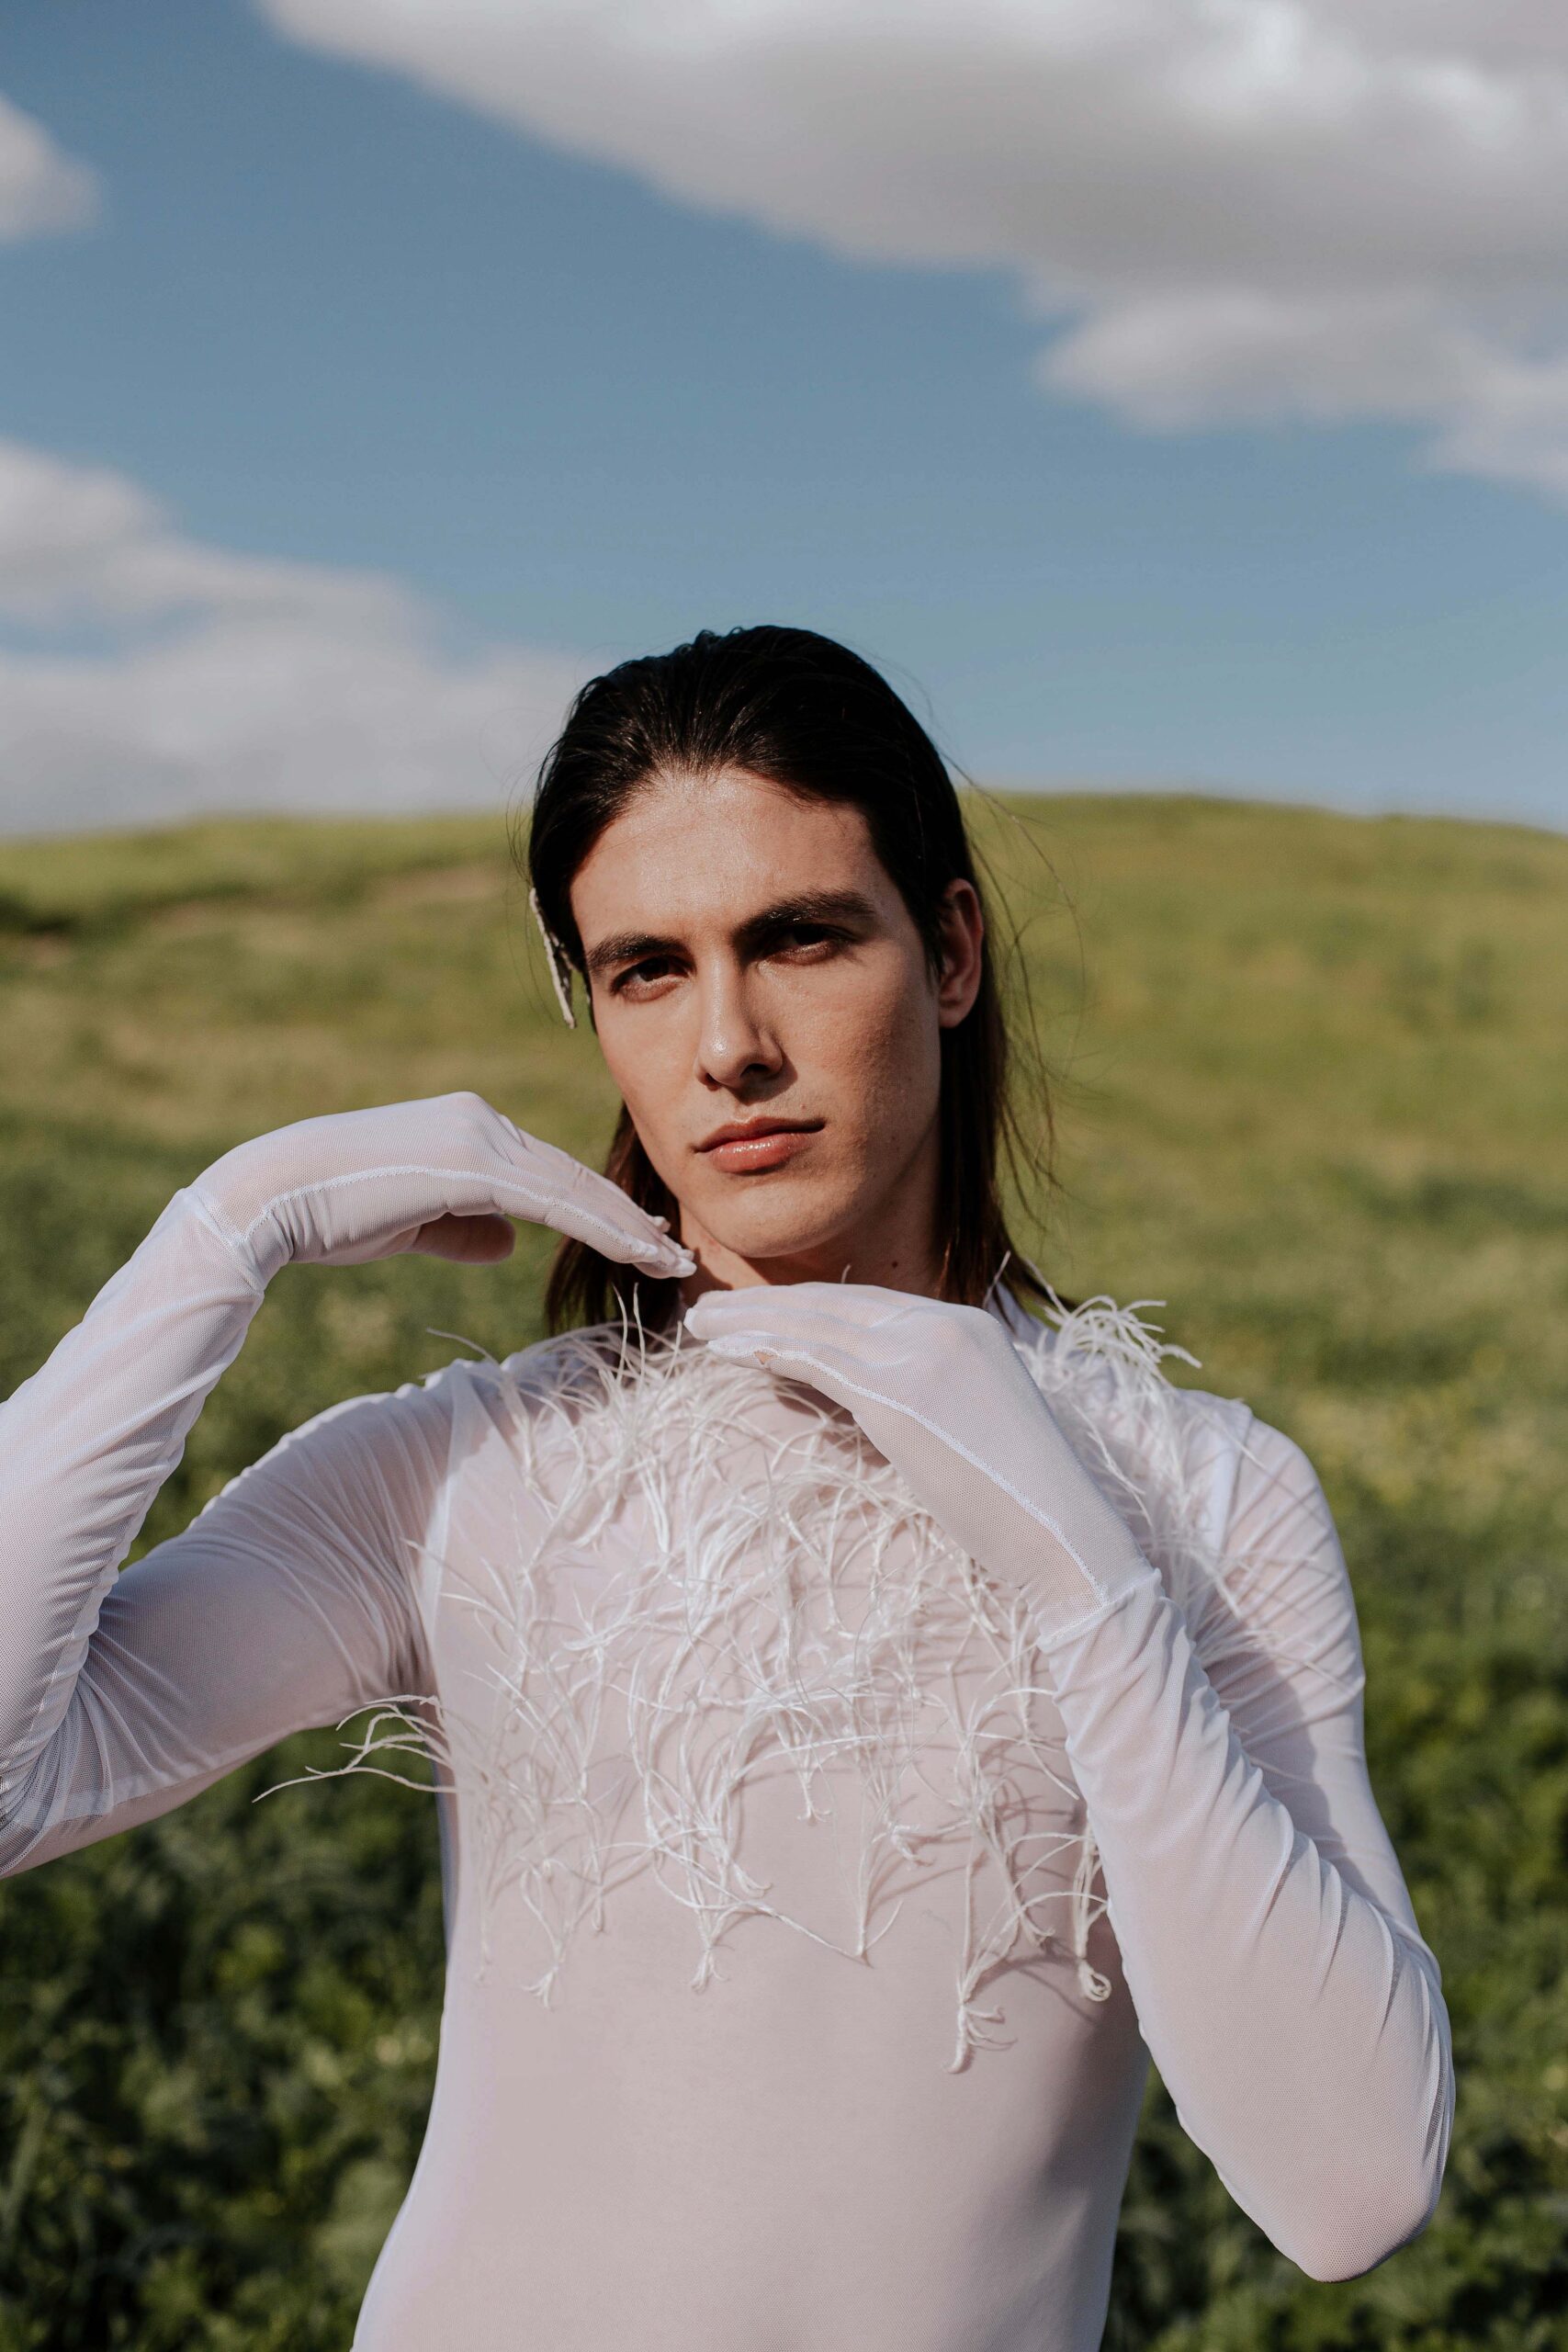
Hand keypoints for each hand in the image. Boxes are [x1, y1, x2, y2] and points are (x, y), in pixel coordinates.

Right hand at [189, 1091, 695, 1288]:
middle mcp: (479, 1120)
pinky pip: (553, 1201)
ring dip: (626, 1227)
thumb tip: (507, 1244)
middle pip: (570, 1175)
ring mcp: (476, 1137)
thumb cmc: (330, 1214)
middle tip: (673, 1251)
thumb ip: (462, 1226)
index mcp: (466, 1128)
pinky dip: (601, 1227)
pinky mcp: (470, 1164)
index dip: (598, 1207)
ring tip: (669, 1260)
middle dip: (625, 1216)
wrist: (272, 1198)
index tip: (640, 1237)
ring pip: (572, 1188)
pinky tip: (635, 1251)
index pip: (548, 1172)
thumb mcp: (410, 1222)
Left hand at [683, 1282, 1153, 1635]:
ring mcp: (925, 1353)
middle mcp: (948, 1324)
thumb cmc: (1024, 1505)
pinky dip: (768, 1350)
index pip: (868, 1306)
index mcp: (971, 1326)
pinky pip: (817, 1359)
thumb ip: (925, 1399)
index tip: (759, 1314)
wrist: (1065, 1538)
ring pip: (816, 1325)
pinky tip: (730, 1352)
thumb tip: (865, 1402)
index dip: (806, 1307)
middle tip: (710, 1312)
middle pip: (835, 1303)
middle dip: (767, 1305)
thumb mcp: (972, 1429)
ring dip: (751, 1323)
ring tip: (701, 1327)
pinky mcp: (900, 1392)